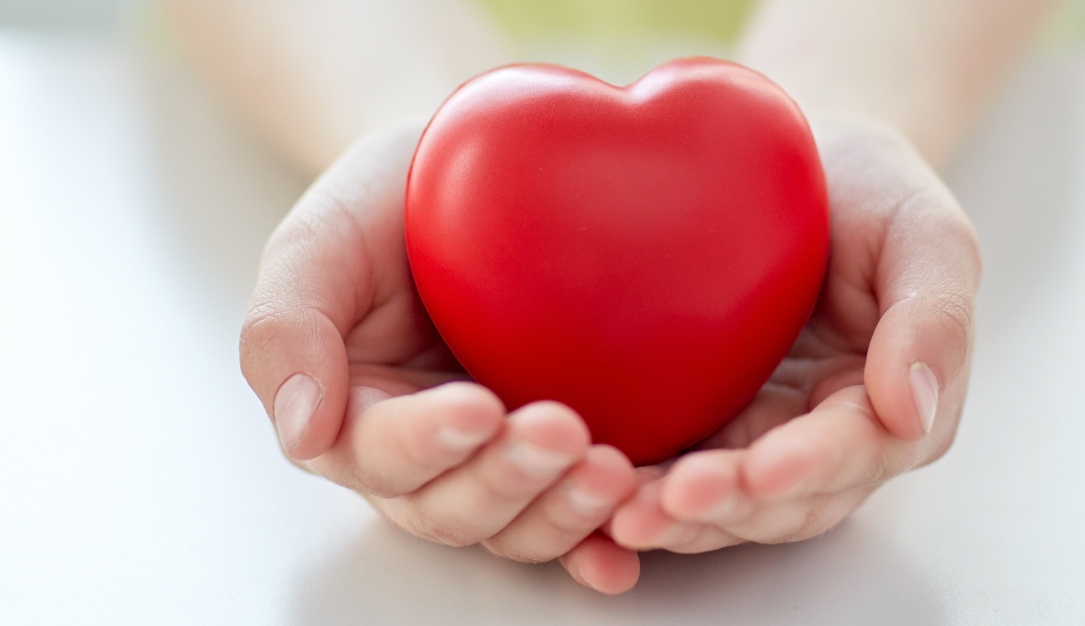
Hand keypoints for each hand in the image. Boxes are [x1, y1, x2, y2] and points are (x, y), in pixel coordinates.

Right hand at [239, 126, 640, 593]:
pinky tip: (627, 548)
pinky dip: (603, 542)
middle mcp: (428, 458)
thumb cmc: (392, 204)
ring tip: (611, 472)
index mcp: (357, 416)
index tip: (475, 406)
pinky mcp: (563, 457)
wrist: (480, 173)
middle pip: (455, 506)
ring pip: (520, 523)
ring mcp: (498, 461)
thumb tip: (303, 433)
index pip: (380, 453)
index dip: (425, 441)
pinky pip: (581, 518)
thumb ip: (286, 328)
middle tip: (561, 432)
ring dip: (564, 512)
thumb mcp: (323, 241)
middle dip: (508, 478)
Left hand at [605, 123, 979, 560]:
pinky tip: (589, 491)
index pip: (853, 453)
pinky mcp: (693, 422)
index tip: (763, 469)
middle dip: (727, 508)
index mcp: (887, 408)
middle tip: (666, 503)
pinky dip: (631, 490)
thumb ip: (934, 317)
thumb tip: (912, 411)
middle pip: (780, 502)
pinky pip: (663, 470)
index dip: (810, 467)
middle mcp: (819, 440)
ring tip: (619, 515)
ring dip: (673, 518)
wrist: (790, 163)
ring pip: (720, 505)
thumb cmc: (869, 192)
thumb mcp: (923, 233)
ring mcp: (752, 436)